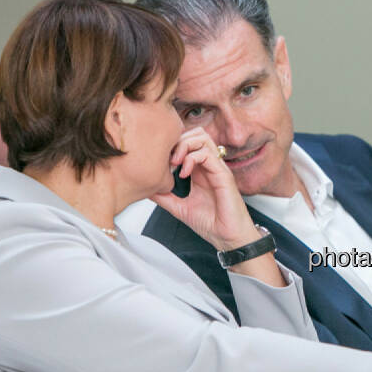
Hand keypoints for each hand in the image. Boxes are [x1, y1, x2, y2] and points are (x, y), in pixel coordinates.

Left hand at [151, 127, 260, 250]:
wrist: (227, 238)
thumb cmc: (210, 223)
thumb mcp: (178, 207)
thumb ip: (163, 195)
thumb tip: (144, 187)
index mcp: (199, 169)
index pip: (187, 141)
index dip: (171, 145)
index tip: (159, 161)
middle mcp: (209, 165)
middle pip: (195, 133)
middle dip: (177, 140)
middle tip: (166, 159)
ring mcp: (217, 168)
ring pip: (202, 138)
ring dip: (184, 145)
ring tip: (174, 163)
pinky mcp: (224, 175)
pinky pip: (208, 154)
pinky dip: (192, 159)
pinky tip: (184, 174)